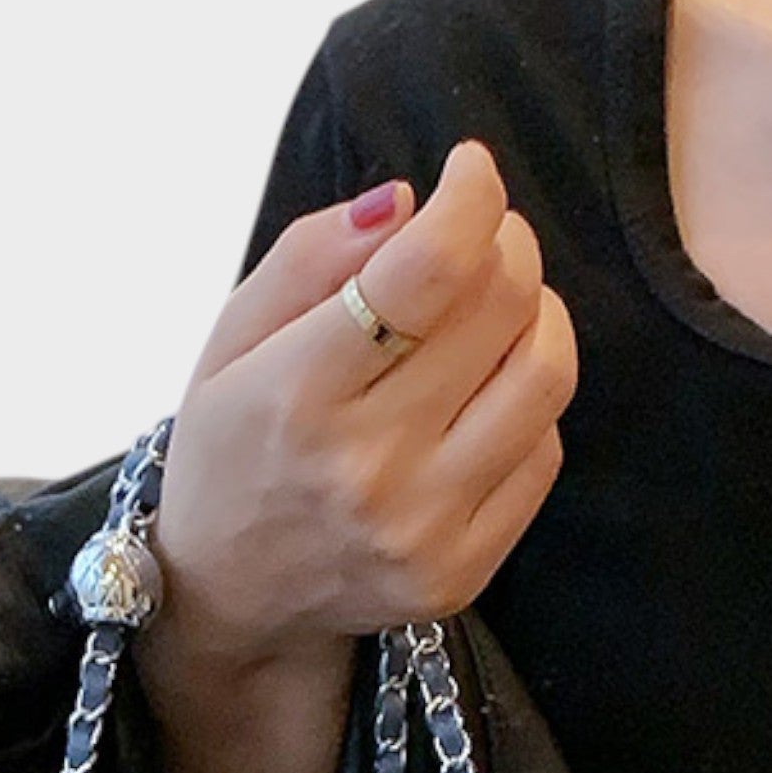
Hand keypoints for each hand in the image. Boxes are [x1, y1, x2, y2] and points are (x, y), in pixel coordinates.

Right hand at [145, 137, 579, 681]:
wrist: (228, 599)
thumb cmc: (230, 453)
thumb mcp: (228, 344)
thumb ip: (307, 259)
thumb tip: (409, 201)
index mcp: (299, 395)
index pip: (429, 268)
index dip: (470, 197)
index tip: (466, 173)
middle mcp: (367, 466)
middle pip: (500, 305)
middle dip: (505, 242)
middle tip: (479, 239)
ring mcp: (423, 526)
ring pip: (544, 374)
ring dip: (537, 313)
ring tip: (499, 307)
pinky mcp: (461, 569)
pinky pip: (543, 451)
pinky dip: (526, 400)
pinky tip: (485, 393)